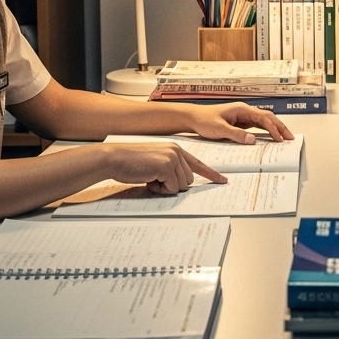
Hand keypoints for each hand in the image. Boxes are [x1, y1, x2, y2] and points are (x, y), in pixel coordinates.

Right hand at [102, 142, 226, 194]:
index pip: (198, 163)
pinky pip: (172, 188)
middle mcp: (177, 152)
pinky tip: (148, 180)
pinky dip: (160, 189)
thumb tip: (181, 184)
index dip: (211, 174)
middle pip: (189, 180)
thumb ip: (170, 168)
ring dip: (166, 188)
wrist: (115, 158)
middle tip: (155, 180)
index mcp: (175, 149)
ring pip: (182, 185)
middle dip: (173, 185)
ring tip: (150, 178)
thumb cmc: (131, 163)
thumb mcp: (155, 162)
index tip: (223, 181)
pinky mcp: (166, 167)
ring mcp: (172, 158)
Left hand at [188, 102, 294, 143]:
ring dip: (275, 128)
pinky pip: (257, 126)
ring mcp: (243, 116)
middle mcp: (245, 111)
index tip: (280, 138)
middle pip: (268, 117)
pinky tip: (271, 137)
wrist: (193, 118)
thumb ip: (236, 134)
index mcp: (242, 109)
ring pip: (264, 121)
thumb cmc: (204, 120)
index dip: (273, 128)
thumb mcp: (219, 129)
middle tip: (290, 137)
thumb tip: (253, 140)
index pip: (263, 118)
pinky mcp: (240, 123)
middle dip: (280, 127)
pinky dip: (266, 131)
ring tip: (284, 138)